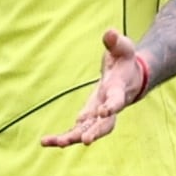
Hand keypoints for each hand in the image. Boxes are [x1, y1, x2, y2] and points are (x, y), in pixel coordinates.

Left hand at [42, 30, 149, 148]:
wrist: (129, 77)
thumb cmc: (125, 61)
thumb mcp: (123, 48)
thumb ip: (116, 42)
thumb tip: (110, 32)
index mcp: (118, 90)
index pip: (117, 100)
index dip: (112, 106)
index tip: (105, 112)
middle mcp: (109, 107)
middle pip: (105, 124)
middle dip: (95, 132)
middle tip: (85, 140)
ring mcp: (98, 115)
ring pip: (88, 131)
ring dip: (73, 138)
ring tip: (56, 143)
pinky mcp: (88, 117)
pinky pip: (76, 130)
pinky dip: (63, 137)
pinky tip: (46, 142)